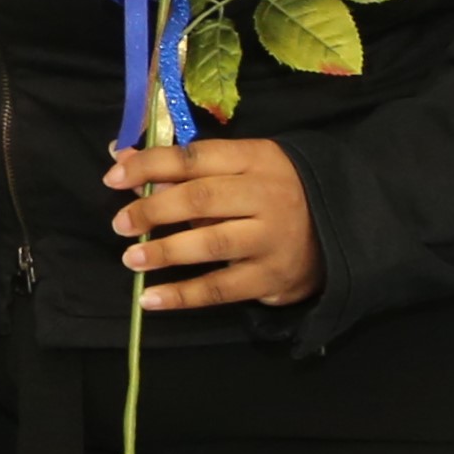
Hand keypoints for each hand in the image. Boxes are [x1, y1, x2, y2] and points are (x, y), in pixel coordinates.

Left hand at [106, 131, 321, 313]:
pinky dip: (183, 295)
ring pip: (212, 244)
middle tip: (120, 224)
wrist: (340, 229)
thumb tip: (120, 155)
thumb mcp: (237, 167)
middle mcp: (267, 196)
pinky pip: (222, 288)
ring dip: (165, 252)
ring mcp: (273, 238)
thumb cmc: (271, 192)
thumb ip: (181, 165)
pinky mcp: (273, 277)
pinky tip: (150, 298)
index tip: (113, 178)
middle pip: (202, 199)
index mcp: (254, 159)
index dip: (150, 166)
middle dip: (154, 211)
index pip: (194, 158)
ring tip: (132, 258)